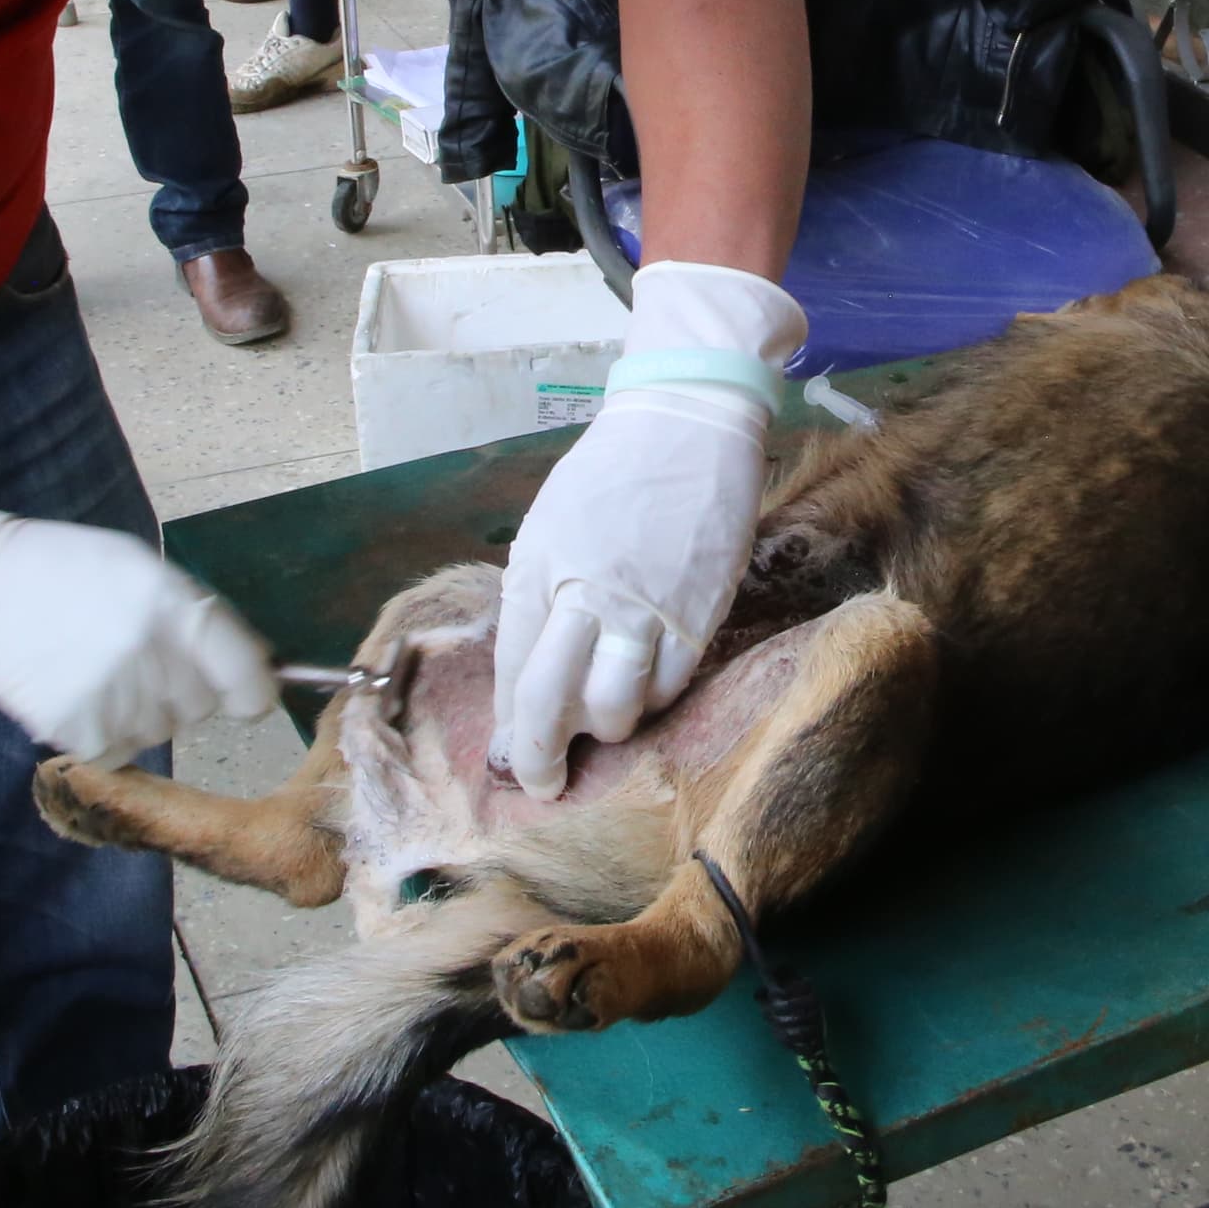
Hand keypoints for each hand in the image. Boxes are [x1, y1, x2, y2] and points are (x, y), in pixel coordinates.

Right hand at [0, 462, 275, 757]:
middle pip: (202, 707)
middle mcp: (149, 654)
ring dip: (140, 712)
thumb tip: (255, 665)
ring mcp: (112, 696)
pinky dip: (103, 733)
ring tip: (98, 669)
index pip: (244, 674)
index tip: (248, 695)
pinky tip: (75, 692)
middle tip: (135, 658)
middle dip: (181, 689)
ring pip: (160, 732)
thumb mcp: (141, 568)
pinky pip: (117, 751)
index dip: (253, 690)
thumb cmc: (63, 569)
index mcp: (171, 606)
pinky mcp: (76, 729)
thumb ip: (196, 616)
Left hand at [493, 260, 803, 797]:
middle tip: (542, 784)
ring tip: (603, 725)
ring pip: (614, 707)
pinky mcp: (697, 613)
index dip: (511, 721)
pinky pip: (669, 685)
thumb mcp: (549, 524)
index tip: (511, 754)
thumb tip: (527, 675)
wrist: (687, 423)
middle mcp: (583, 594)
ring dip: (604, 729)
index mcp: (537, 568)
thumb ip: (536, 598)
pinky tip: (647, 688)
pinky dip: (653, 699)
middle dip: (540, 757)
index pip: (513, 669)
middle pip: (550, 702)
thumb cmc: (612, 473)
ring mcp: (643, 608)